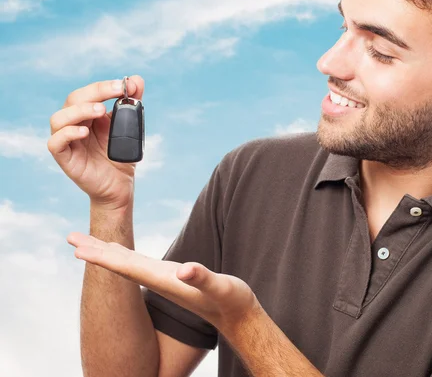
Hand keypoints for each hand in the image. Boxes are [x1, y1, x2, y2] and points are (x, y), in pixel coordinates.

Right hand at [48, 76, 144, 210]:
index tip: (124, 85)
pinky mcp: (64, 158)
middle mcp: (74, 124)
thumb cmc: (120, 156)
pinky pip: (55, 142)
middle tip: (115, 92)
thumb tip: (137, 79)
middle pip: (73, 100)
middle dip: (95, 92)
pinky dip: (67, 133)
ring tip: (99, 111)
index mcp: (87, 114)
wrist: (120, 185)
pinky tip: (84, 132)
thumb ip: (133, 104)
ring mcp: (67, 141)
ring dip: (78, 111)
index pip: (88, 93)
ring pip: (58, 119)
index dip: (103, 86)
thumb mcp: (131, 127)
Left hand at [66, 231, 259, 333]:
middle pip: (121, 265)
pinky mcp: (171, 277)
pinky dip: (124, 254)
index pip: (128, 269)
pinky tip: (118, 251)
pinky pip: (139, 264)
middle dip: (96, 251)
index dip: (104, 258)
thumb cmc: (231, 302)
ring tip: (86, 243)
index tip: (80, 249)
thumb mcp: (221, 287)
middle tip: (70, 238)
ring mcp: (163, 279)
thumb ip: (203, 279)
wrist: (237, 316)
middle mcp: (159, 281)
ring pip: (128, 264)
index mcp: (166, 282)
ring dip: (106, 252)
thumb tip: (184, 269)